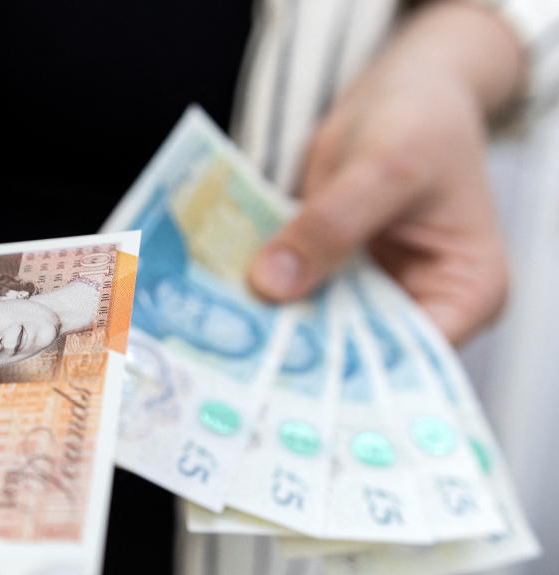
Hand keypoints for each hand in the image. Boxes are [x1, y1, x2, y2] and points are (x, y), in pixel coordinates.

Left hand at [249, 1, 523, 344]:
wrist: (402, 87)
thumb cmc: (418, 119)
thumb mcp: (382, 165)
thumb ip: (331, 225)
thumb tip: (270, 285)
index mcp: (467, 294)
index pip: (409, 362)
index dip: (348, 375)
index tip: (283, 375)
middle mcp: (424, 308)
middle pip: (359, 355)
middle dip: (302, 356)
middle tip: (235, 362)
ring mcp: (376, 295)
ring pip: (322, 330)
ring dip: (276, 329)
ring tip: (219, 337)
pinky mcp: (336, 277)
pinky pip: (300, 298)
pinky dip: (268, 298)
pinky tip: (223, 304)